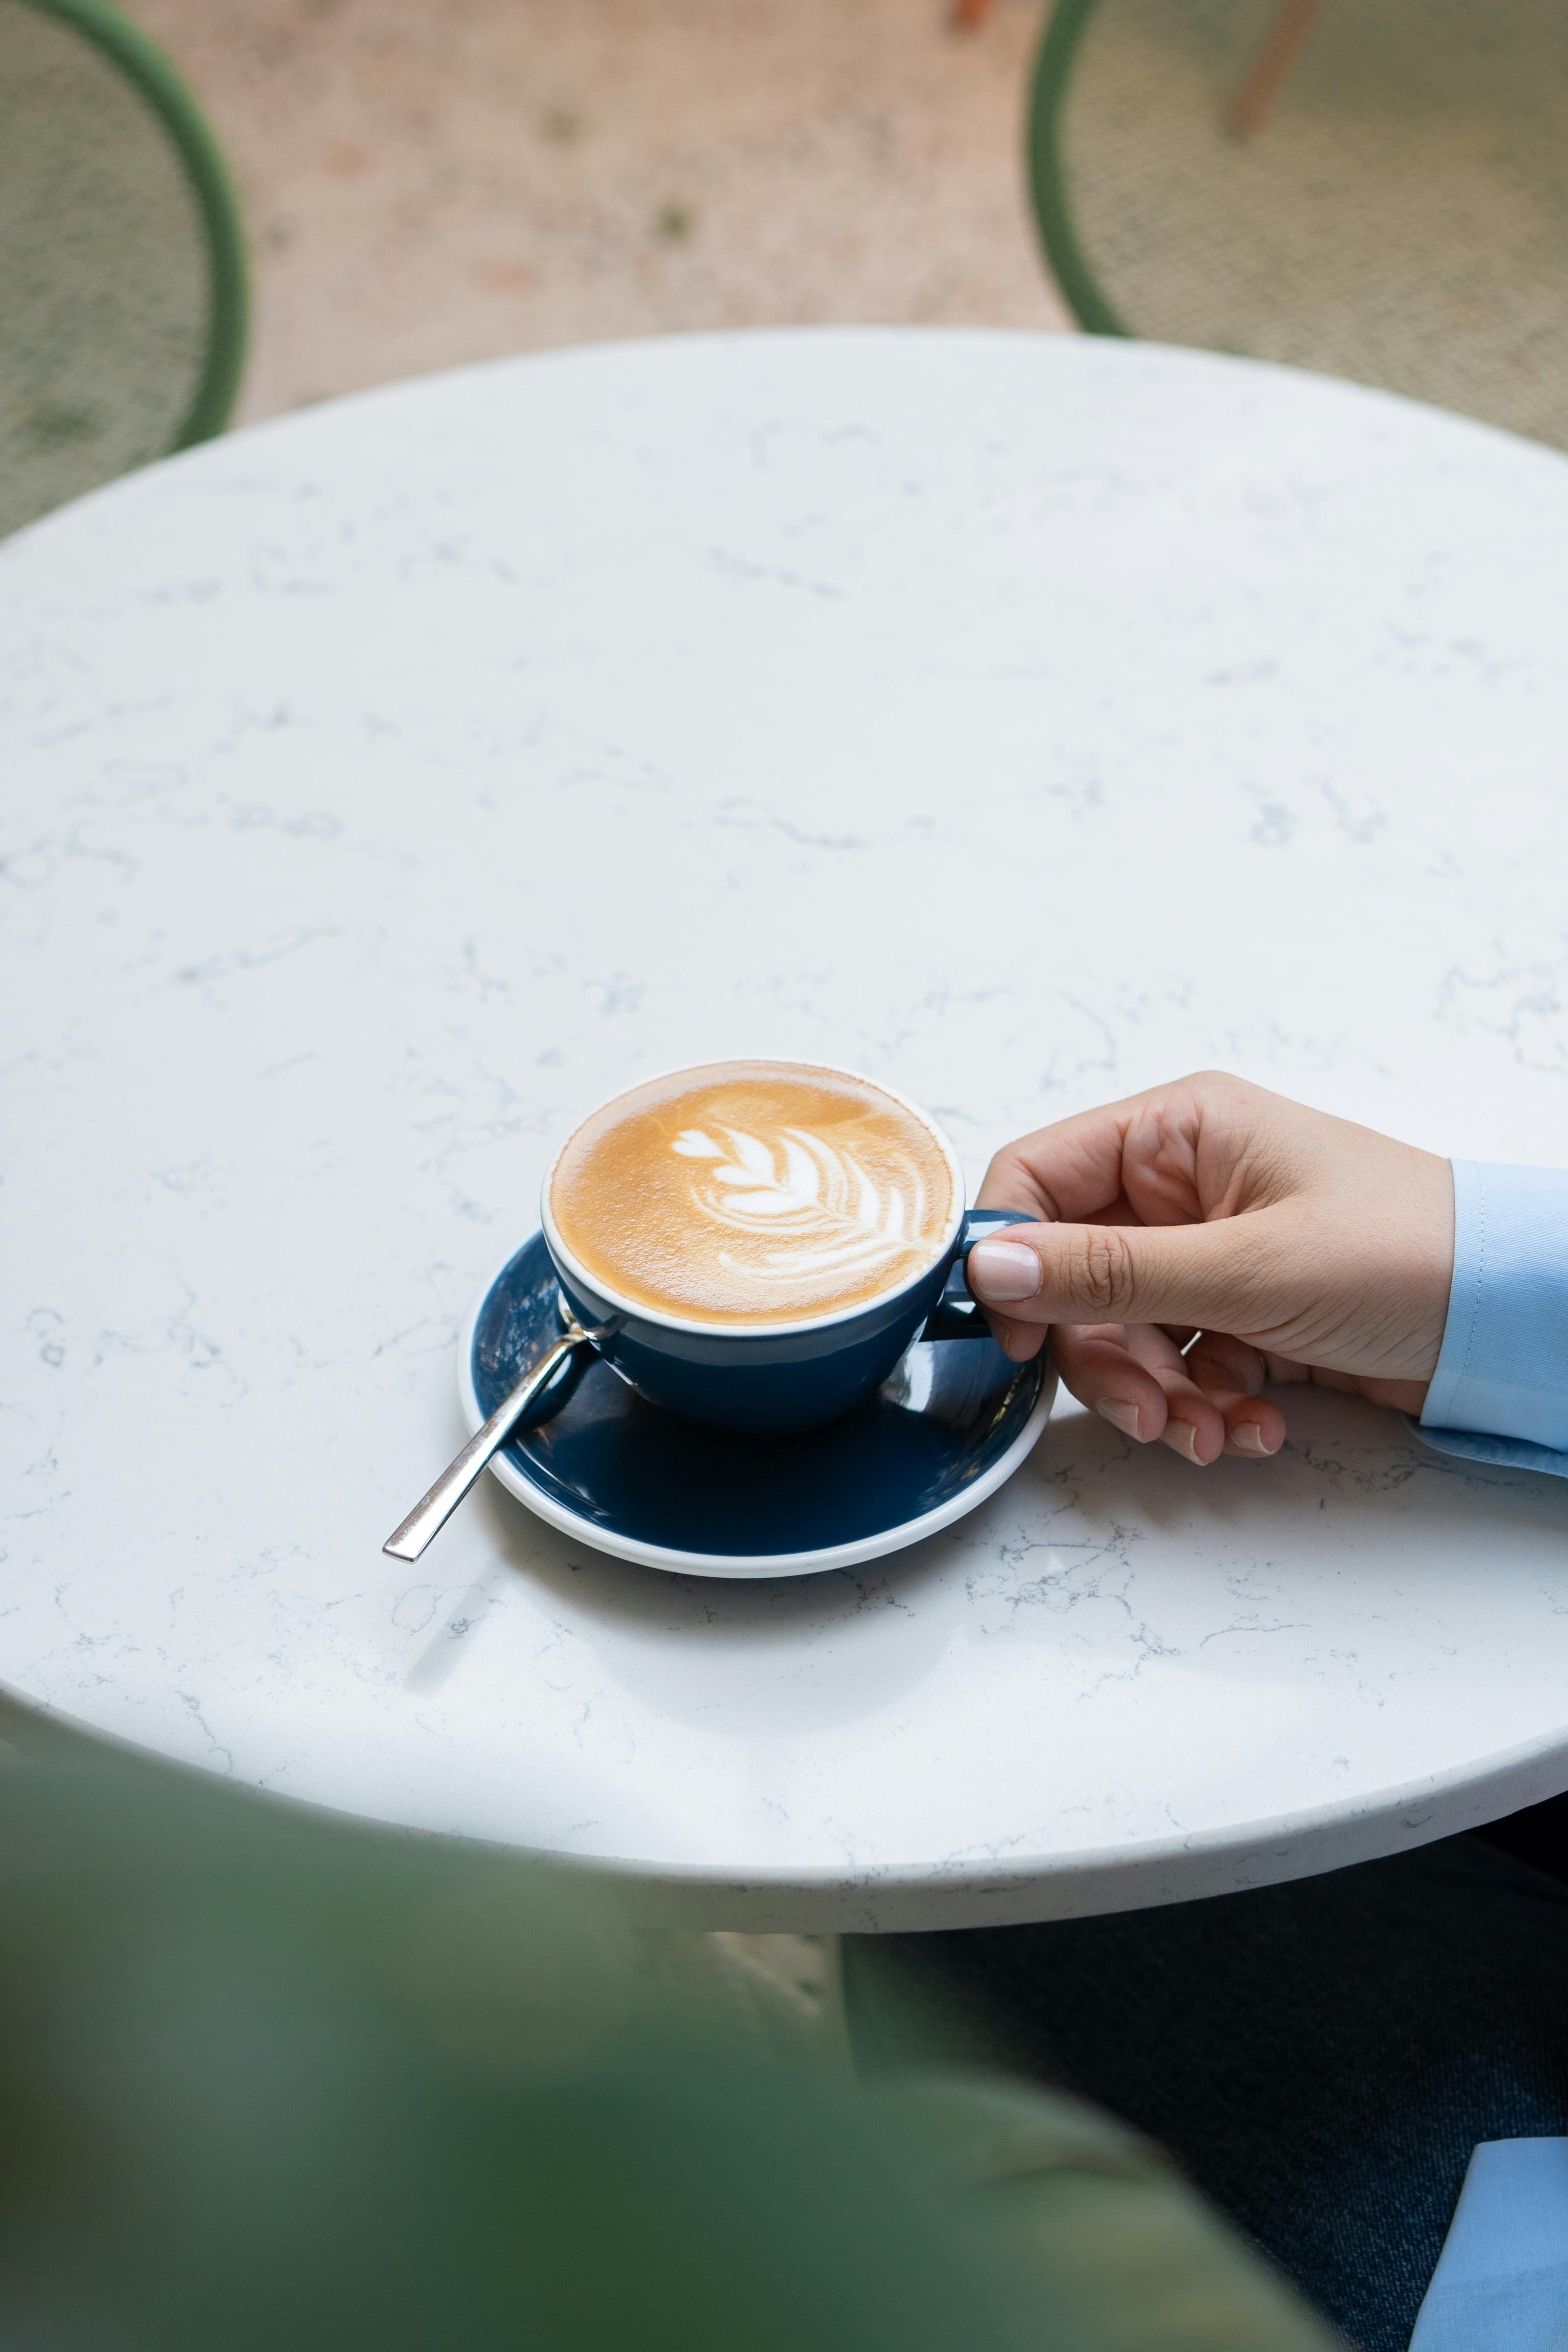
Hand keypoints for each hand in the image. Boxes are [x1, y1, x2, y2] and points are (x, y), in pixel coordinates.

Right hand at [967, 1072, 1453, 1465]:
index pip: (1037, 1179)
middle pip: (1074, 1279)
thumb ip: (1107, 1273)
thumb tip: (987, 1268)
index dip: (1010, 1260)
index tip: (1017, 1338)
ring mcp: (1212, 1253)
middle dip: (1107, 1360)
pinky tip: (1254, 1425)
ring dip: (1159, 1397)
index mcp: (1176, 1133)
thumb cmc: (1406, 1252)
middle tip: (1151, 1412)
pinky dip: (1205, 1405)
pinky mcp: (1243, 1312)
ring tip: (1214, 1432)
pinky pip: (1179, 1364)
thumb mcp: (1244, 1267)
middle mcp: (1183, 1187)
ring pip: (1124, 1335)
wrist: (1517, 1316)